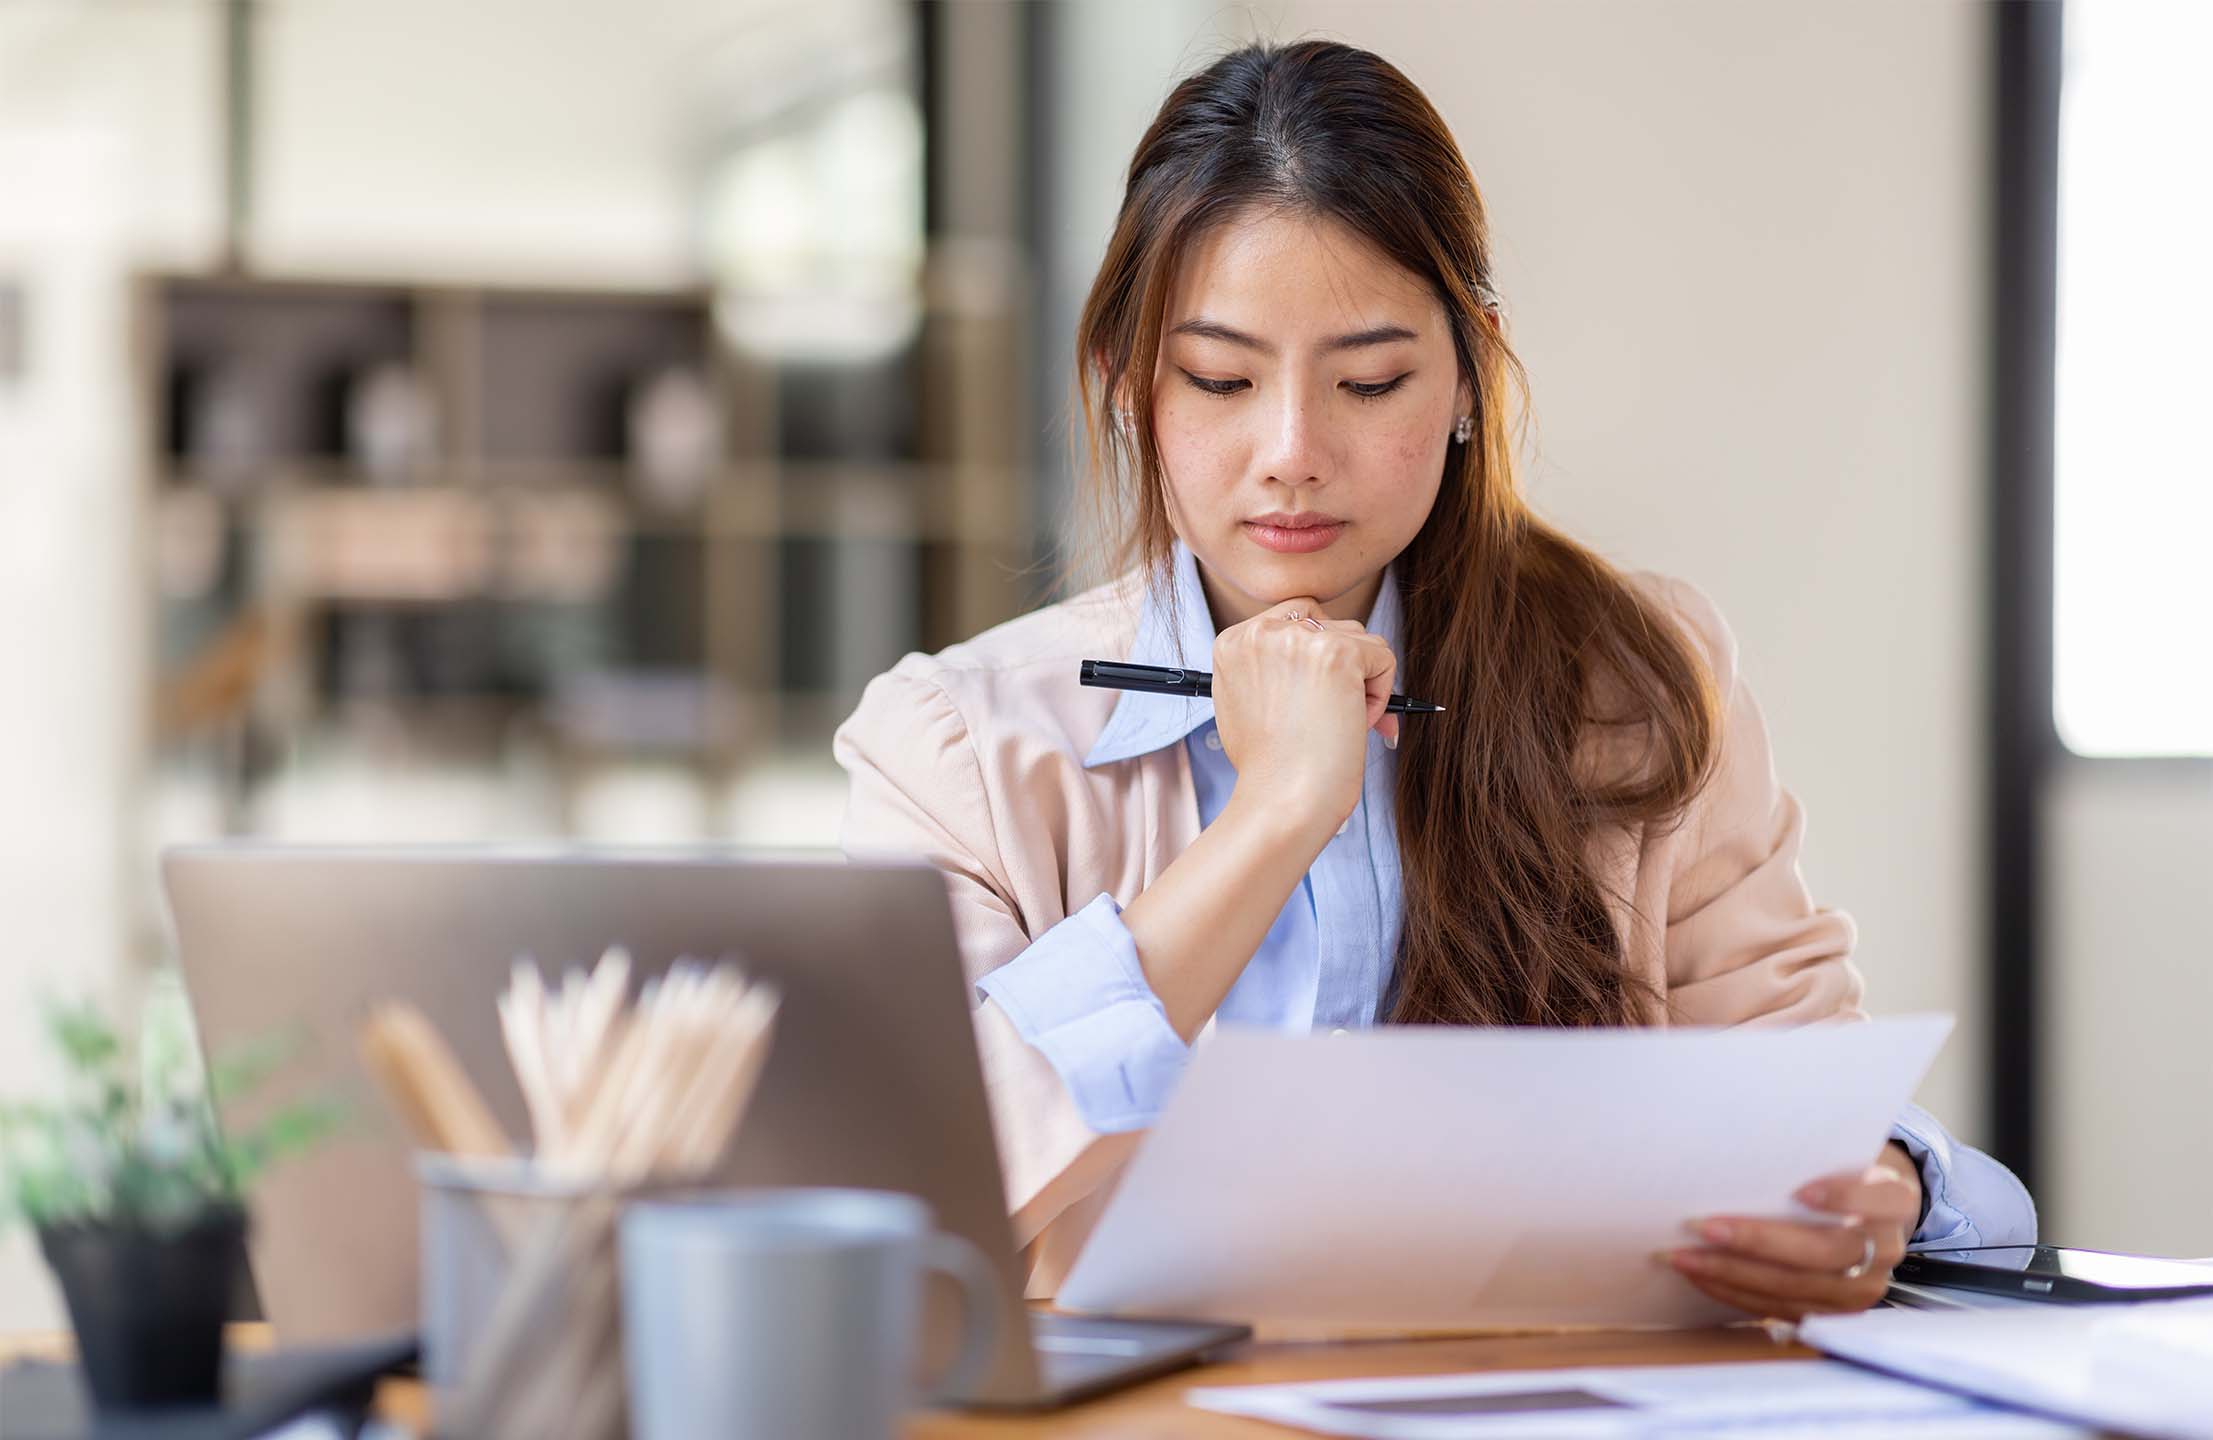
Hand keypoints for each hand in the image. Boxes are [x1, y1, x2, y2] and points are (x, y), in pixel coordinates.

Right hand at [1210, 596, 1398, 843]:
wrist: (1281, 800)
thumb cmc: (1269, 768)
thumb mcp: (1249, 705)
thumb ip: (1273, 672)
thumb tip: (1321, 667)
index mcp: (1234, 642)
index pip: (1292, 619)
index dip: (1312, 657)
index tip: (1312, 695)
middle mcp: (1261, 632)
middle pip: (1327, 623)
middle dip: (1341, 665)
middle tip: (1335, 712)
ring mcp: (1298, 640)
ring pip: (1359, 638)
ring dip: (1361, 681)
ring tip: (1340, 722)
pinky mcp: (1338, 653)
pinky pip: (1382, 657)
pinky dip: (1382, 693)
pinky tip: (1357, 722)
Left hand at [1667, 1144, 1923, 1319]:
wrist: (1867, 1213)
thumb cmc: (1836, 1172)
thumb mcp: (1838, 1154)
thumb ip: (1809, 1154)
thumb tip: (1740, 1144)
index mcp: (1894, 1200)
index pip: (1876, 1199)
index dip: (1842, 1197)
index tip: (1800, 1191)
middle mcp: (1886, 1249)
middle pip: (1824, 1252)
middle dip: (1757, 1241)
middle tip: (1702, 1226)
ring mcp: (1863, 1289)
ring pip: (1797, 1287)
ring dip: (1733, 1272)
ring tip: (1684, 1256)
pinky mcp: (1835, 1313)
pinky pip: (1782, 1308)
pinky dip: (1736, 1292)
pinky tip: (1701, 1275)